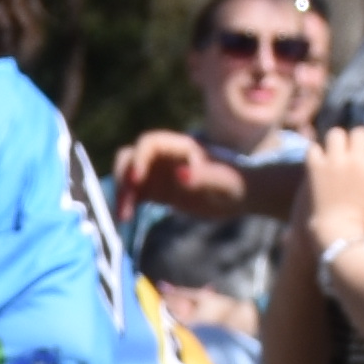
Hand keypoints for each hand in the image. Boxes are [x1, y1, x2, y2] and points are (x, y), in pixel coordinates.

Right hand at [111, 129, 250, 220]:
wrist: (242, 194)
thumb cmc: (236, 184)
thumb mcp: (223, 182)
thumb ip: (203, 177)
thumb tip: (179, 175)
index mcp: (179, 147)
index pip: (148, 143)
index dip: (138, 158)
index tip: (135, 180)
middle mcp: (164, 157)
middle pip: (131, 158)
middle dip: (123, 179)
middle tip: (125, 207)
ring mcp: (159, 173)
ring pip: (128, 177)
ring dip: (122, 195)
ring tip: (124, 219)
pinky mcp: (158, 191)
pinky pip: (135, 193)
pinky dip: (127, 204)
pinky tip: (127, 220)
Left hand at [297, 123, 363, 249]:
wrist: (338, 229)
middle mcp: (356, 159)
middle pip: (359, 132)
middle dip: (358, 141)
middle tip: (353, 152)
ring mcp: (334, 161)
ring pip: (336, 134)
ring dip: (337, 141)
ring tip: (335, 152)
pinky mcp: (316, 167)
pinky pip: (314, 147)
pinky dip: (316, 153)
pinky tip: (320, 161)